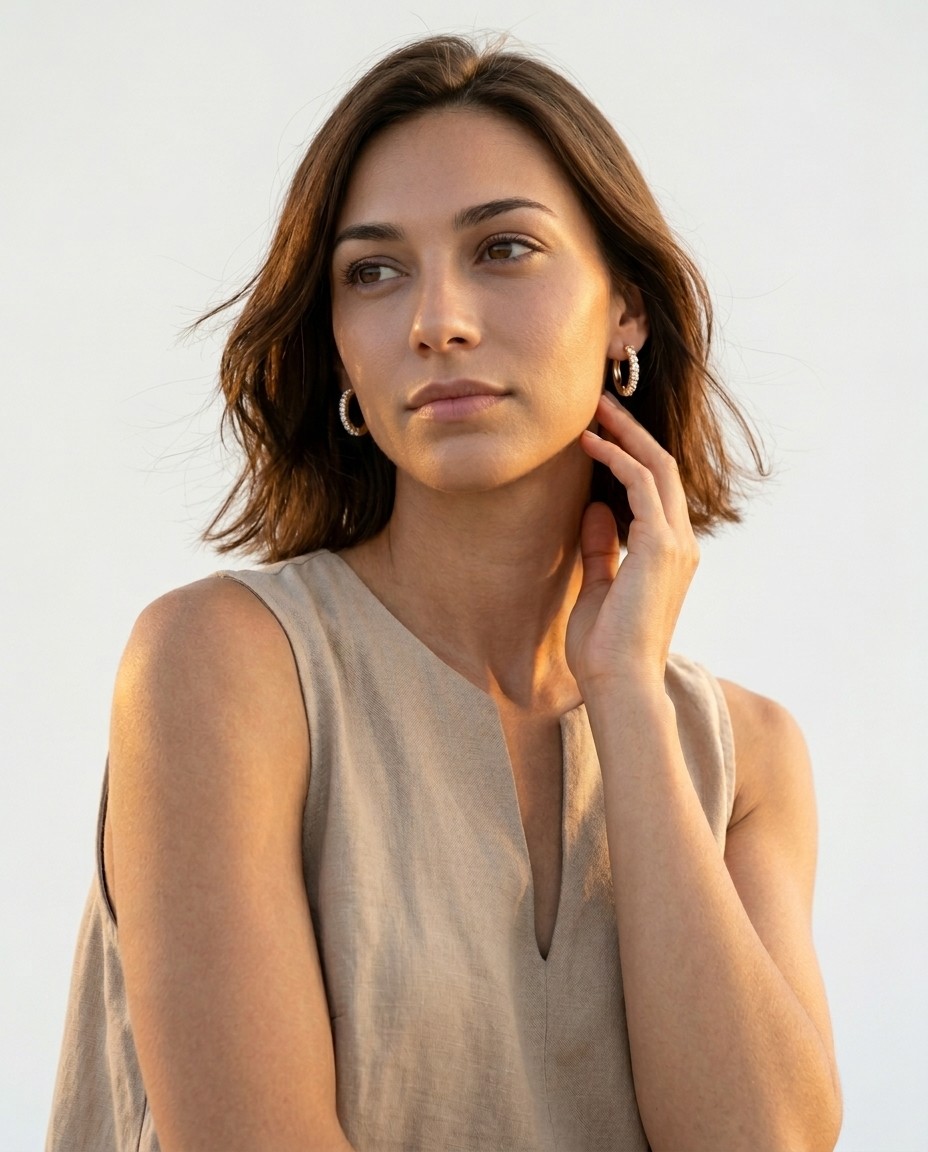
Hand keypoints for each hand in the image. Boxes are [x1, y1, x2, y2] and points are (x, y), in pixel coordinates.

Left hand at [566, 392, 699, 693]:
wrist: (618, 682)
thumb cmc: (604, 648)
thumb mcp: (598, 587)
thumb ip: (601, 548)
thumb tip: (594, 510)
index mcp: (669, 554)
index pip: (656, 489)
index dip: (631, 454)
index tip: (600, 431)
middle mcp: (680, 543)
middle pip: (663, 468)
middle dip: (631, 431)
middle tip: (599, 404)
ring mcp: (675, 543)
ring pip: (657, 468)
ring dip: (625, 434)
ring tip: (594, 410)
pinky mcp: (660, 545)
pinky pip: (643, 485)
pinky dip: (618, 459)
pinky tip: (591, 444)